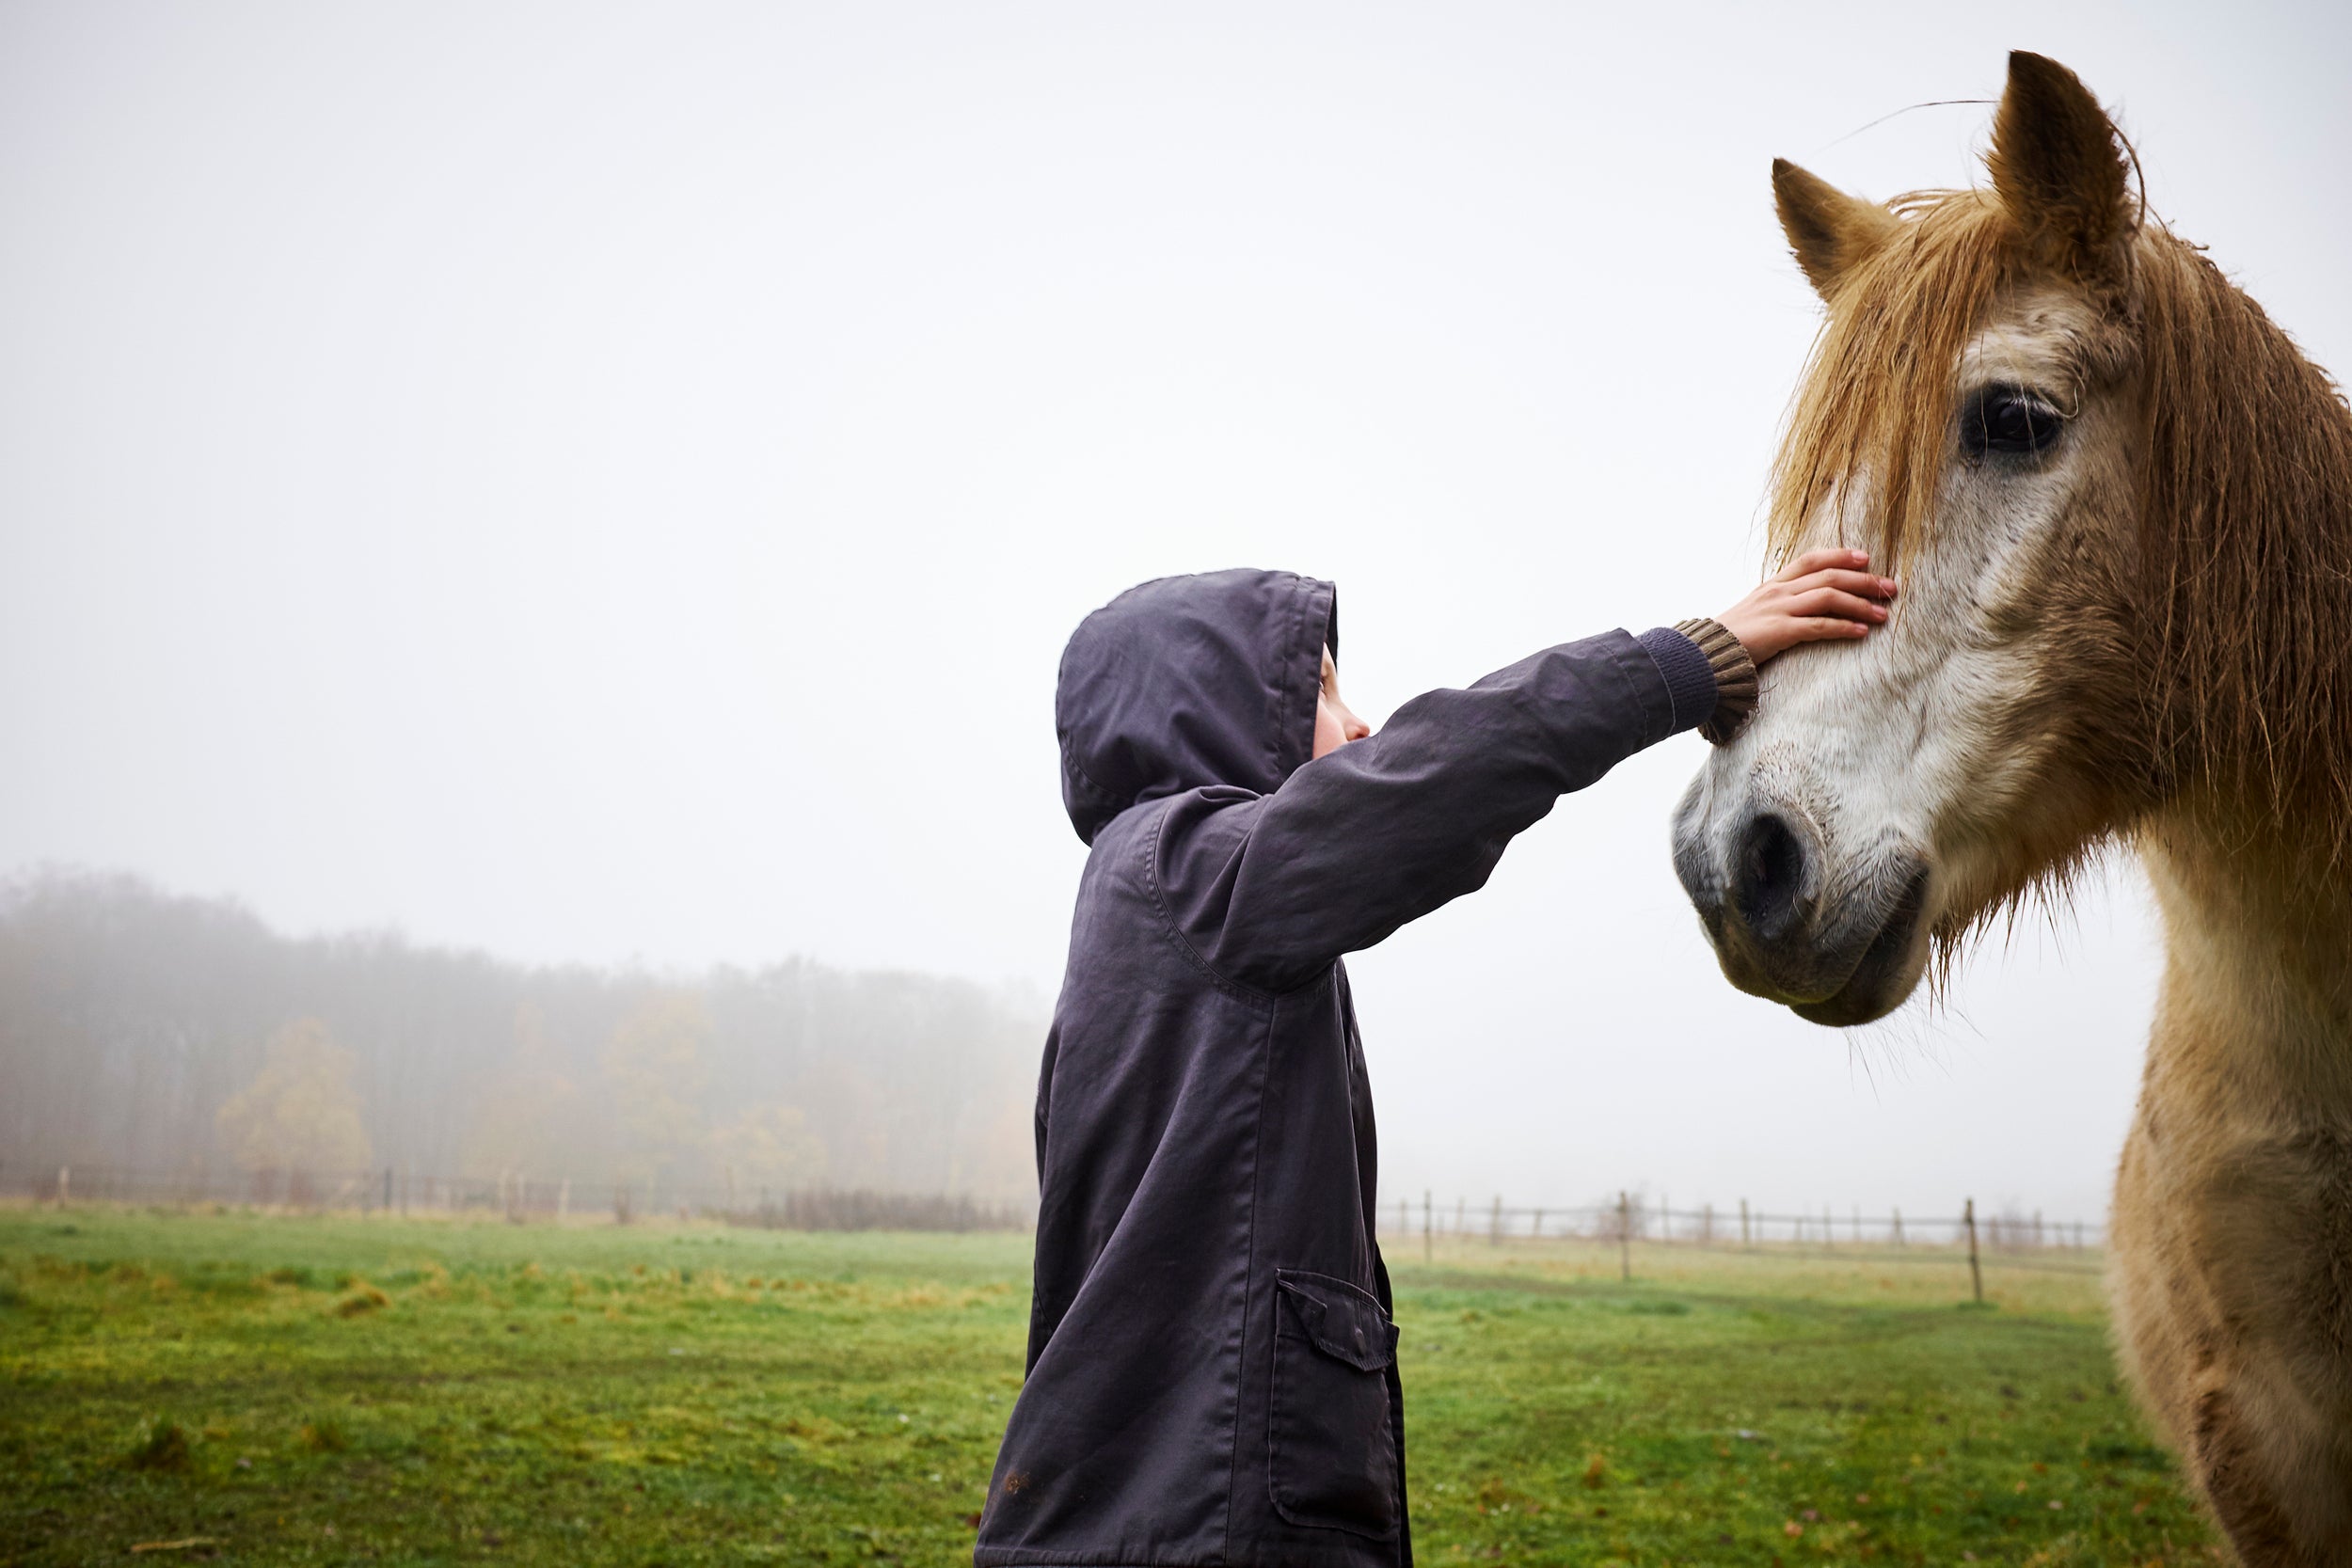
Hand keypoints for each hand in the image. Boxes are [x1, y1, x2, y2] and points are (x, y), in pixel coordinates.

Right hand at [1716, 548, 1895, 664]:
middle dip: (1863, 580)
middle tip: (1890, 588)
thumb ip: (1777, 607)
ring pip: (1828, 597)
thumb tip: (1802, 609)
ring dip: (1860, 603)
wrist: (1702, 654)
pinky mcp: (1779, 631)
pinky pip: (1818, 626)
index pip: (1811, 560)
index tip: (1866, 557)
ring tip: (1883, 613)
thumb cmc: (1730, 639)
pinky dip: (1843, 627)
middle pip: (1828, 576)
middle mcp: (1778, 592)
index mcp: (1772, 585)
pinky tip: (1861, 632)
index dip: (1840, 555)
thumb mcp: (1754, 614)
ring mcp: (1778, 609)